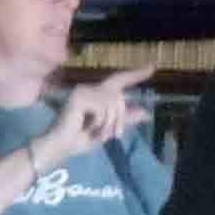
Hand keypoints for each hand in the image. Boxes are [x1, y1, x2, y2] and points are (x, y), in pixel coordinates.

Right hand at [39, 65, 154, 167]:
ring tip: (100, 134)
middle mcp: (90, 88)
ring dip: (110, 123)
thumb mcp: (109, 129)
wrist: (62, 147)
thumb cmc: (81, 139)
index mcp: (97, 94)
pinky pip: (102, 108)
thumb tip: (146, 113)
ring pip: (112, 103)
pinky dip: (100, 123)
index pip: (120, 80)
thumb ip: (126, 119)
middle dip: (121, 118)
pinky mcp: (79, 96)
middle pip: (118, 96)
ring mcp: (83, 90)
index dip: (136, 74)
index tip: (153, 67)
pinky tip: (88, 128)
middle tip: (116, 135)